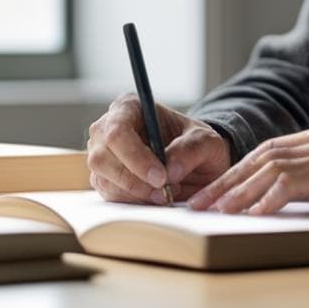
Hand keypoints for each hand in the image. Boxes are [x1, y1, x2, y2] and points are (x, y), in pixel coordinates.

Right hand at [86, 93, 231, 203]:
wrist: (196, 162)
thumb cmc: (196, 143)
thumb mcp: (206, 140)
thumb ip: (192, 149)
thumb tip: (170, 169)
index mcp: (129, 106)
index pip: (118, 130)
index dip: (135, 156)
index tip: (161, 177)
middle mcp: (107, 128)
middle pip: (102, 157)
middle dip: (135, 180)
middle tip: (164, 191)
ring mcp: (101, 154)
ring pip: (103, 179)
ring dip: (136, 193)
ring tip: (166, 192)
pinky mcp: (103, 178)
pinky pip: (109, 195)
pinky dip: (133, 201)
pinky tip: (154, 195)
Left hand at [186, 124, 308, 216]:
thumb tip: (286, 204)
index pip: (267, 153)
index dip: (235, 173)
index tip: (211, 196)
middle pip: (259, 157)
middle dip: (224, 182)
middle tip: (194, 206)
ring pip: (268, 168)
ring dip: (235, 192)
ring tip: (209, 213)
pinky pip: (290, 183)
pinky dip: (265, 199)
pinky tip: (248, 216)